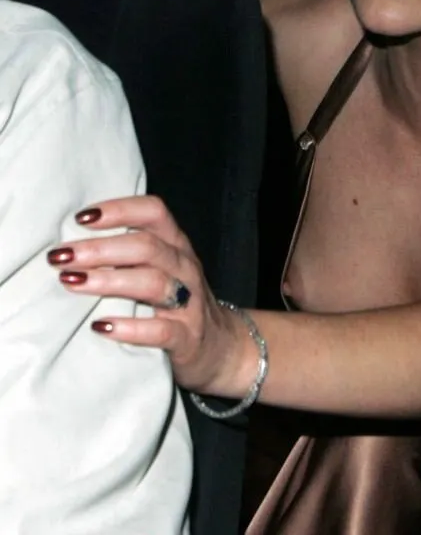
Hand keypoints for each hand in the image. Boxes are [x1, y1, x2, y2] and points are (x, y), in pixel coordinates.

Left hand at [47, 196, 244, 397]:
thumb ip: (130, 251)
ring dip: (109, 281)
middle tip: (61, 256)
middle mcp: (185, 267)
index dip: (119, 210)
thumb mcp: (162, 267)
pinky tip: (101, 326)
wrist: (221, 347)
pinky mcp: (187, 338)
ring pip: (153, 283)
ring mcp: (189, 303)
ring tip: (73, 282)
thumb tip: (74, 242)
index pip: (153, 213)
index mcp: (176, 245)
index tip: (81, 218)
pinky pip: (161, 330)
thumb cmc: (177, 302)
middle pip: (147, 246)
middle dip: (100, 249)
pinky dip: (130, 328)